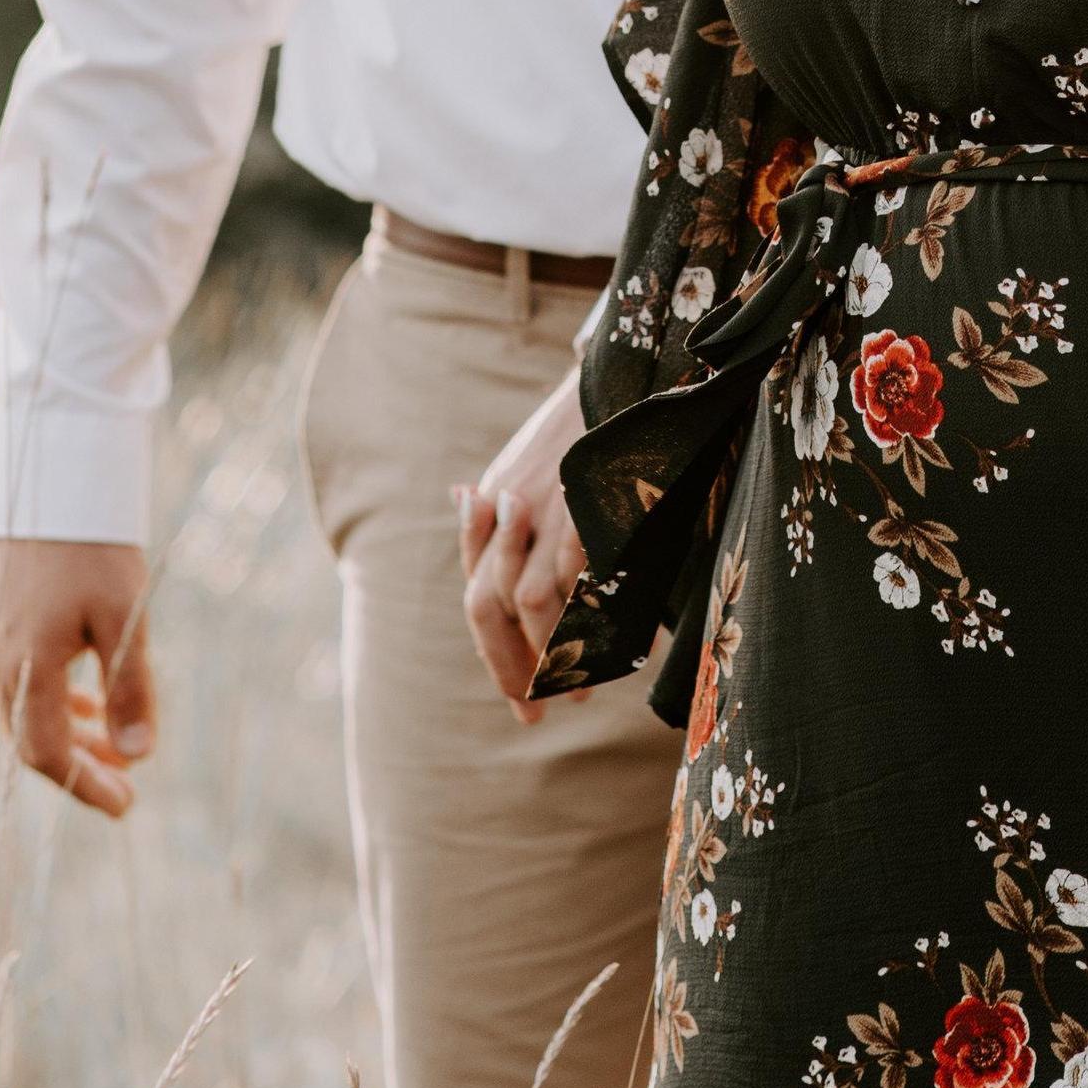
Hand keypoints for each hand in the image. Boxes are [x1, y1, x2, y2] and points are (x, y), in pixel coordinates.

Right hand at [0, 538, 154, 816]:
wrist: (45, 472)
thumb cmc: (91, 543)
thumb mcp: (124, 613)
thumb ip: (130, 686)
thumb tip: (140, 755)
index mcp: (26, 669)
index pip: (47, 755)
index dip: (86, 787)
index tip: (126, 805)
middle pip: (32, 740)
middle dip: (80, 768)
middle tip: (125, 785)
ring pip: (25, 711)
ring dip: (69, 734)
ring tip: (113, 745)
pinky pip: (20, 681)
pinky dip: (54, 701)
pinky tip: (86, 696)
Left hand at [459, 372, 591, 721]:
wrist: (623, 373)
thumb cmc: (581, 423)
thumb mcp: (527, 453)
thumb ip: (501, 494)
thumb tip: (464, 500)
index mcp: (495, 500)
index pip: (479, 595)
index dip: (495, 654)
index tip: (520, 697)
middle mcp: (511, 509)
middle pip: (490, 607)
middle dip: (509, 669)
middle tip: (533, 714)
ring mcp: (549, 510)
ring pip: (528, 602)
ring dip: (551, 655)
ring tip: (580, 692)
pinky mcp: (588, 509)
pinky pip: (580, 580)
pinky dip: (593, 622)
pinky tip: (615, 650)